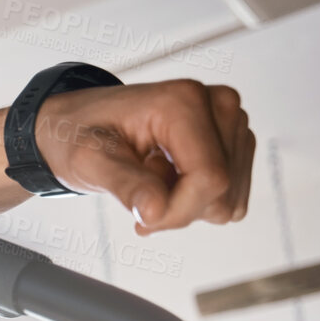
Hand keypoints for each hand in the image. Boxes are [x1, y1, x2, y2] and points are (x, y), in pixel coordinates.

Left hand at [35, 79, 254, 235]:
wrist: (83, 123)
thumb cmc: (83, 134)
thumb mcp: (88, 160)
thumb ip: (123, 185)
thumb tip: (155, 212)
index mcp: (185, 102)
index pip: (210, 178)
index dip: (177, 212)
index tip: (140, 218)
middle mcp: (218, 105)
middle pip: (223, 191)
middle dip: (178, 209)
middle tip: (139, 190)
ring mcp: (232, 123)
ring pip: (230, 198)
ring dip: (186, 204)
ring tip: (152, 178)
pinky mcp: (236, 141)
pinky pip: (232, 196)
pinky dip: (198, 201)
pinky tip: (170, 180)